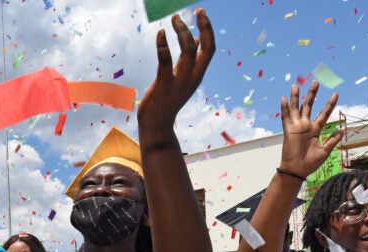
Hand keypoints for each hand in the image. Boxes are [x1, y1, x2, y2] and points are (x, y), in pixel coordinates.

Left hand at [137, 10, 214, 130]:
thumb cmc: (167, 99)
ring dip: (182, 32)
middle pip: (206, 48)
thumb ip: (189, 60)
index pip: (210, 49)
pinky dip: (163, 45)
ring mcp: (179, 82)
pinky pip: (165, 62)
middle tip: (196, 10)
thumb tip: (196, 39)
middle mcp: (192, 77)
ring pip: (188, 51)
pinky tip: (160, 34)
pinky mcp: (164, 85)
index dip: (208, 29)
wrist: (157, 125)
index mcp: (197, 74)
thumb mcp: (182, 77)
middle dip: (204, 27)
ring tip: (175, 19)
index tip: (201, 13)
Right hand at [278, 81, 342, 176]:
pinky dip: (284, 108)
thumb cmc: (310, 163)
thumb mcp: (325, 151)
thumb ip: (332, 140)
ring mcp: (296, 127)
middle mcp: (306, 126)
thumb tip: (341, 130)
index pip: (324, 113)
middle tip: (315, 82)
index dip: (330, 104)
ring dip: (296, 97)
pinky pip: (286, 118)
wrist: (297, 170)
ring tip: (296, 85)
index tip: (336, 93)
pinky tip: (283, 98)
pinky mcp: (288, 131)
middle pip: (309, 106)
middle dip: (312, 94)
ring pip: (296, 108)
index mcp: (315, 130)